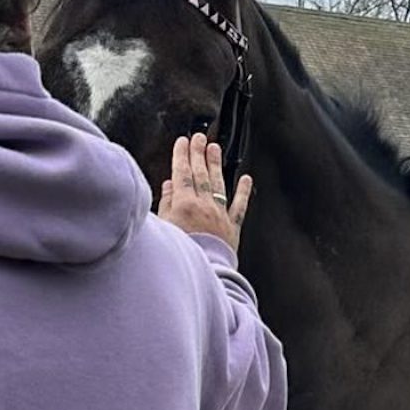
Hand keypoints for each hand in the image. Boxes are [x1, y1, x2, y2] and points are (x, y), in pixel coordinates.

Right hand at [158, 133, 252, 252]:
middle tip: (199, 137)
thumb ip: (166, 204)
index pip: (182, 174)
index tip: (183, 141)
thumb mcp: (164, 227)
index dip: (182, 156)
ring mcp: (220, 214)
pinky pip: (240, 205)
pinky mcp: (232, 227)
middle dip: (198, 153)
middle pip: (200, 174)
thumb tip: (169, 185)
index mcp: (184, 205)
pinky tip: (246, 178)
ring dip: (216, 164)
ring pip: (218, 184)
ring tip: (215, 148)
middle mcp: (204, 206)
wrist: (202, 272)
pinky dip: (243, 191)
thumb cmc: (180, 252)